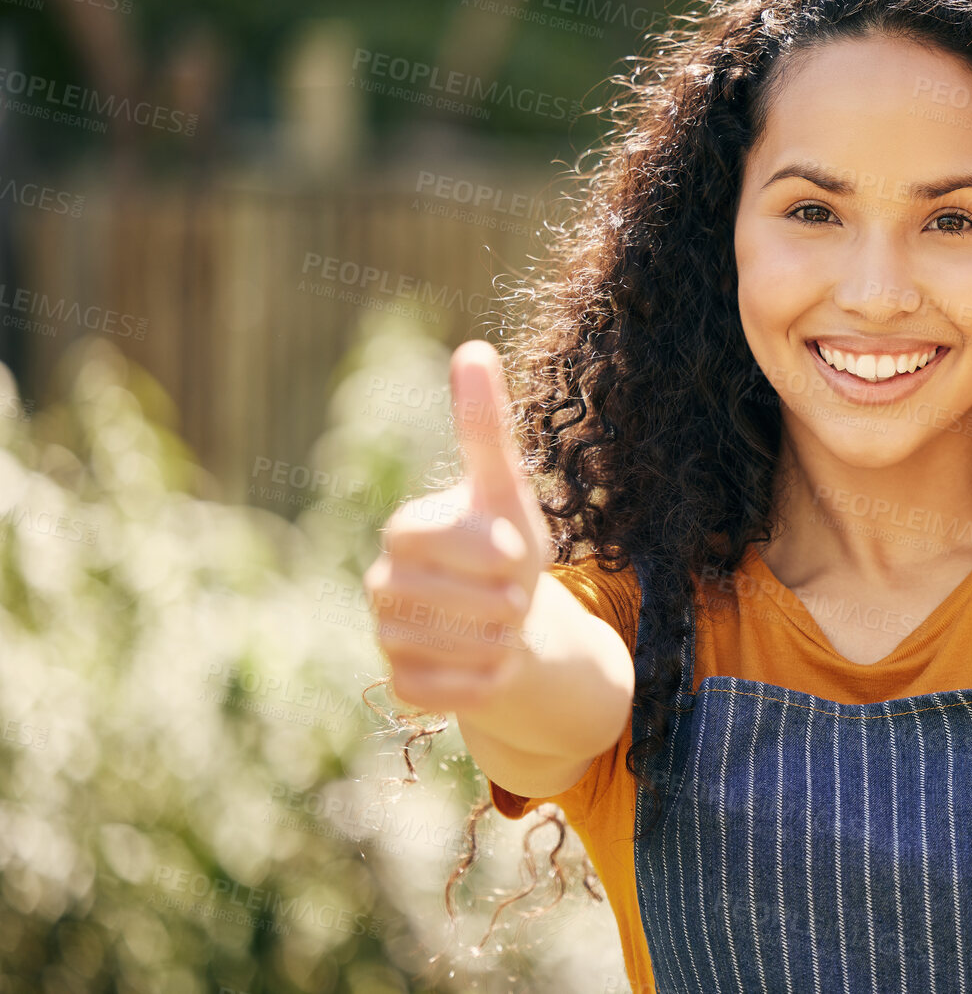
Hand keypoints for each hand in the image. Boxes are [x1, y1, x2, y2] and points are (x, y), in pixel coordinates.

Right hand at [363, 340, 551, 711]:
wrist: (520, 629)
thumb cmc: (511, 554)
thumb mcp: (509, 492)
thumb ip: (485, 429)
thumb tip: (472, 349)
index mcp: (405, 531)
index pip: (423, 537)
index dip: (478, 549)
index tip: (511, 553)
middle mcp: (382, 582)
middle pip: (435, 598)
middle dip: (495, 601)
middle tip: (515, 599)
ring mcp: (385, 635)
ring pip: (440, 646)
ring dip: (493, 642)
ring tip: (503, 628)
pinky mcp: (400, 684)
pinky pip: (436, 691)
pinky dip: (477, 683)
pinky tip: (490, 666)